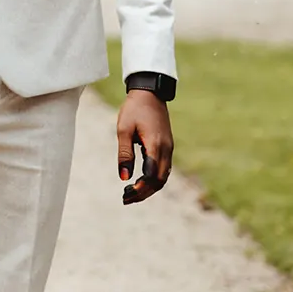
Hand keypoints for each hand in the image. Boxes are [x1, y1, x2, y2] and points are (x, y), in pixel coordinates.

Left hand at [116, 89, 173, 204]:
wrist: (150, 93)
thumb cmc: (133, 109)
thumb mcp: (123, 130)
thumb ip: (125, 154)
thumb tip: (124, 177)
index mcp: (156, 145)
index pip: (151, 176)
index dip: (140, 189)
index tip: (125, 195)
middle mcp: (166, 149)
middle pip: (159, 181)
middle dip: (144, 193)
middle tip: (126, 199)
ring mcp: (169, 148)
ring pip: (163, 176)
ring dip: (149, 188)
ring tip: (131, 193)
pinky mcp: (167, 146)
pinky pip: (163, 169)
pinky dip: (153, 179)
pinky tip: (140, 181)